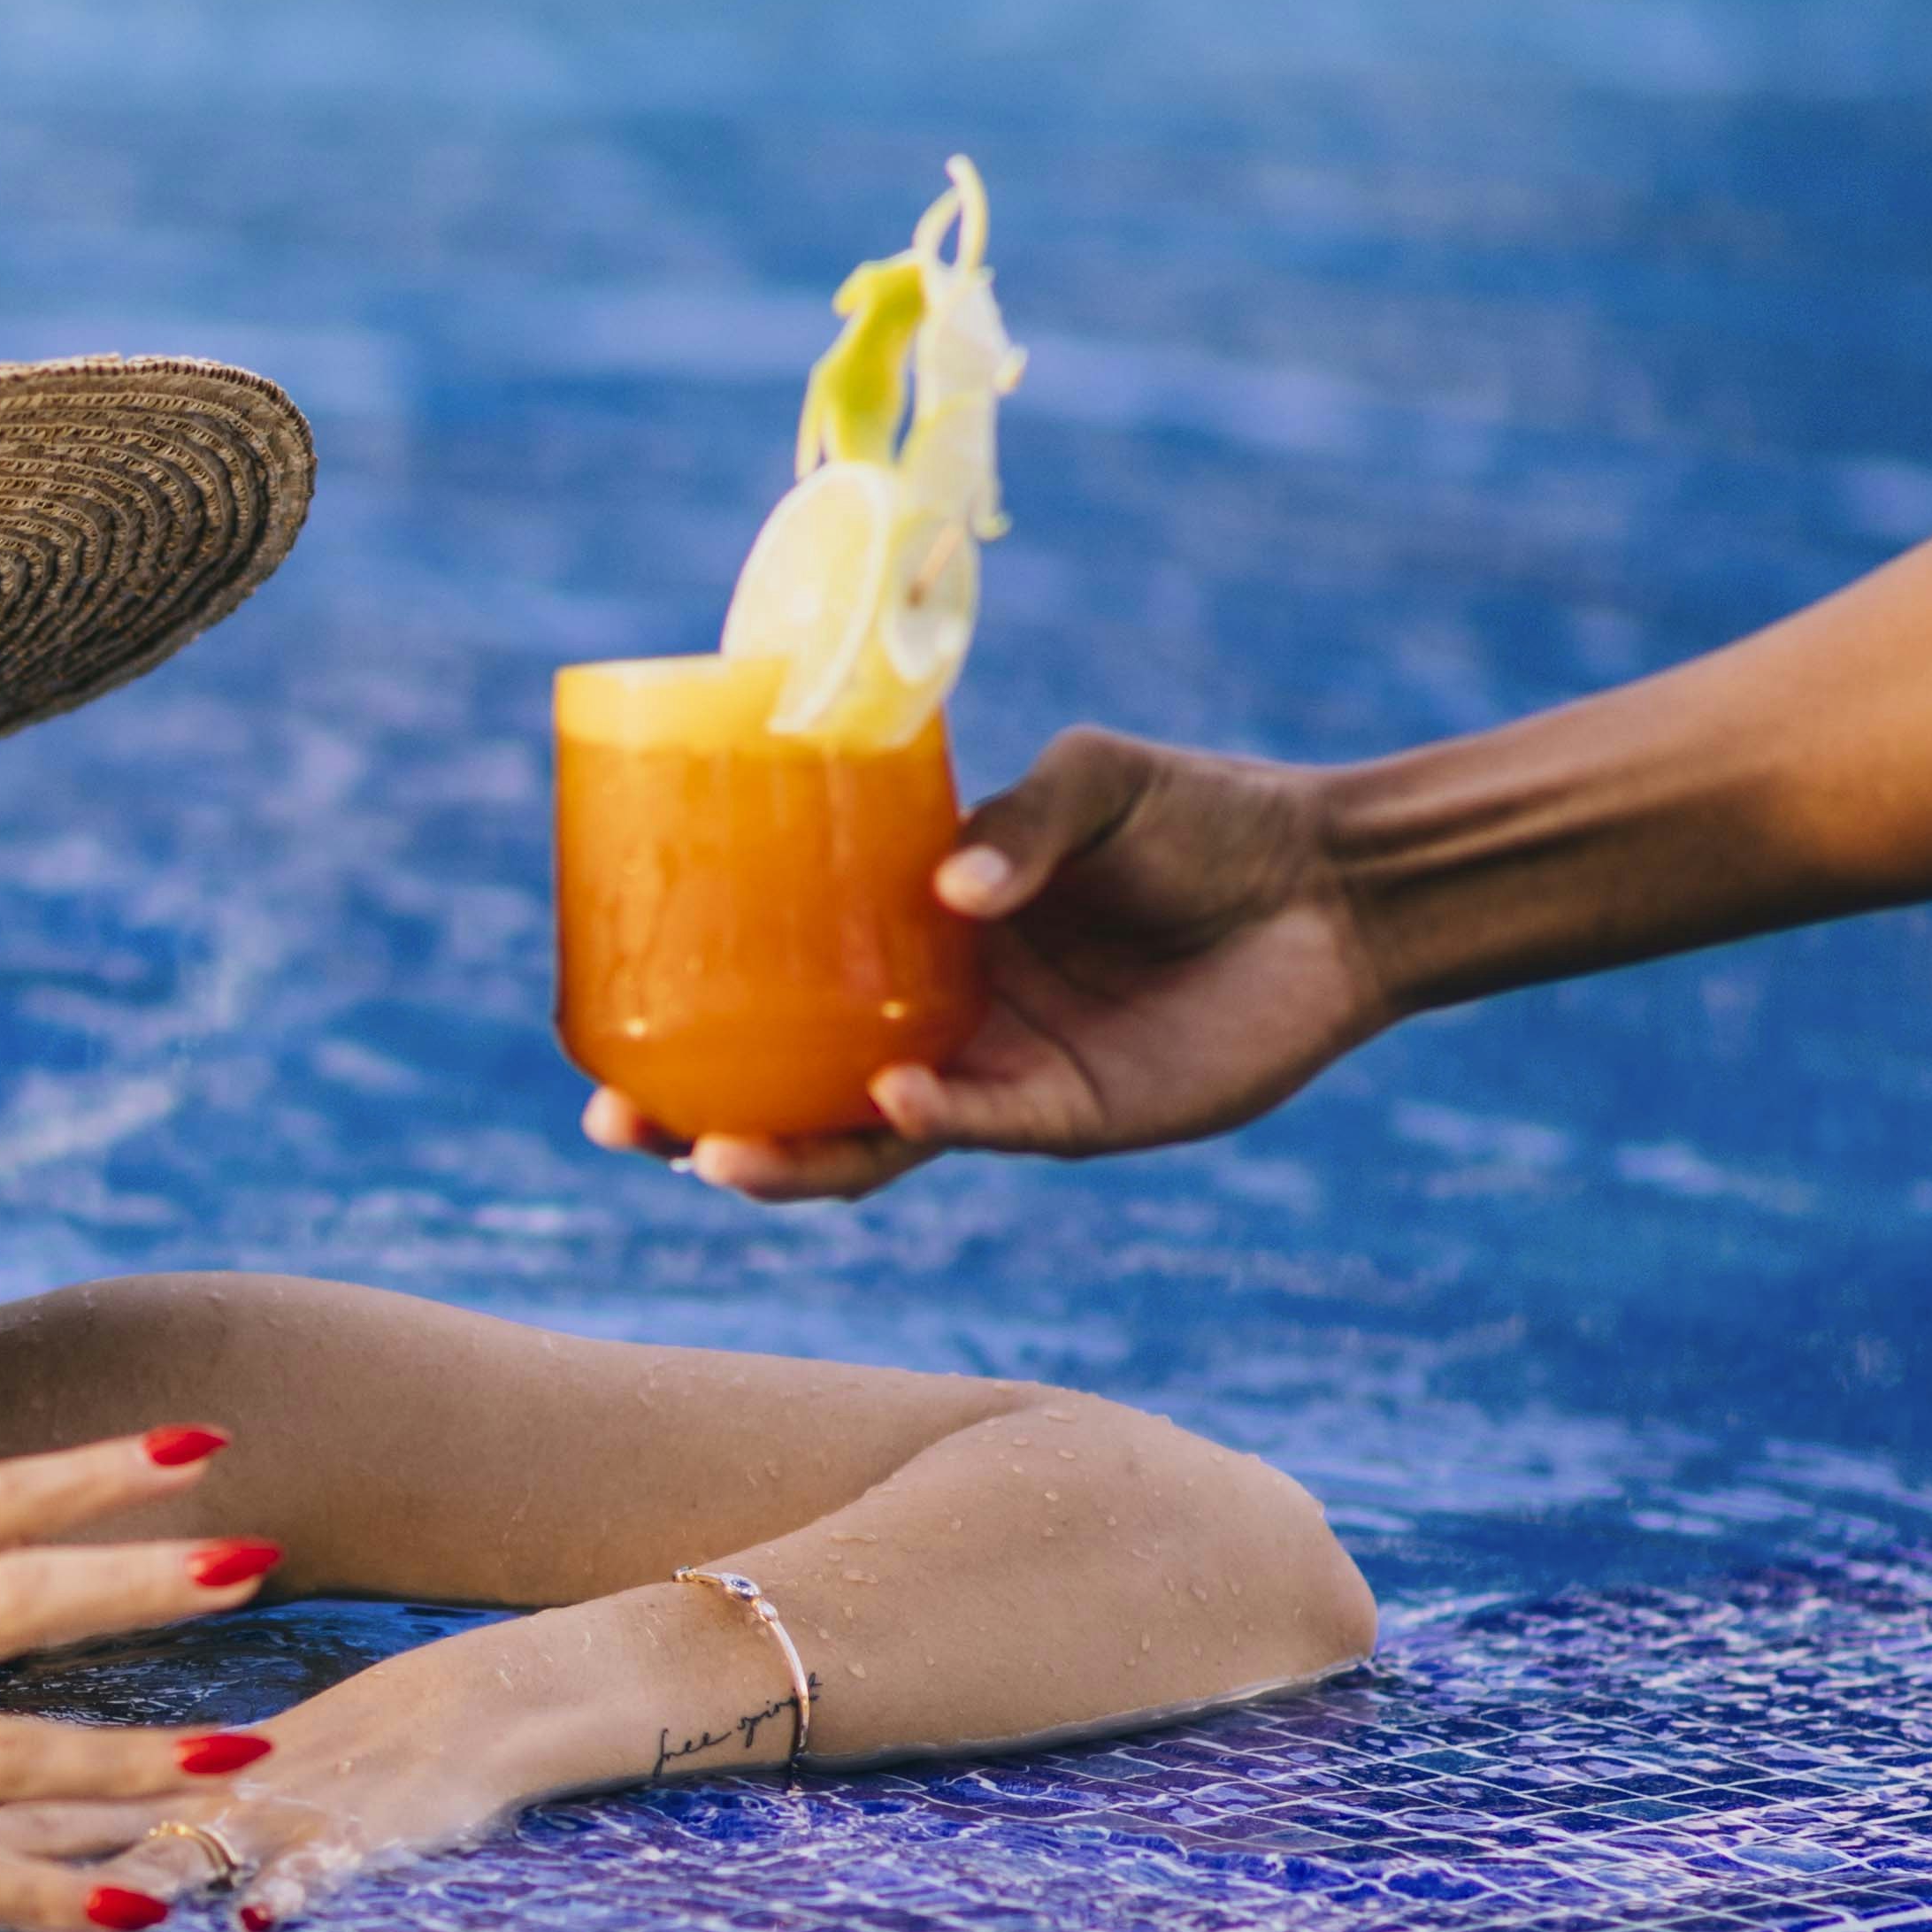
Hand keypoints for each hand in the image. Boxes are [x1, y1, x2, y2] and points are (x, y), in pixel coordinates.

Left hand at [1, 1642, 545, 1931]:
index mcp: (165, 1782)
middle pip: (82, 1821)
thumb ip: (139, 1808)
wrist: (477, 1708)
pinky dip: (291, 1892)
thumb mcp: (230, 1781)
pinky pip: (322, 1869)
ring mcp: (278, 1818)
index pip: (33, 1790)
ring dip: (137, 1878)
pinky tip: (259, 1922)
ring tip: (82, 1907)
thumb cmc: (353, 1752)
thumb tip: (19, 1826)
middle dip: (2, 1848)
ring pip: (192, 1845)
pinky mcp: (363, 1838)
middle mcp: (203, 1799)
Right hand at [582, 730, 1383, 1203]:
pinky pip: (977, 1127)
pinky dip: (926, 1117)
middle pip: (791, 1089)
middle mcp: (940, 1017)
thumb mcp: (1099, 779)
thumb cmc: (1207, 818)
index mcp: (916, 937)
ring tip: (712, 1153)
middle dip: (695, 1120)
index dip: (689, 1017)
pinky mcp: (1072, 1117)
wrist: (1331, 890)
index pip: (778, 990)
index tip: (599, 1027)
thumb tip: (947, 890)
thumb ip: (1024, 820)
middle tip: (617, 1122)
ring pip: (864, 1137)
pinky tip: (890, 1094)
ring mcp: (999, 1077)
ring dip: (788, 1152)